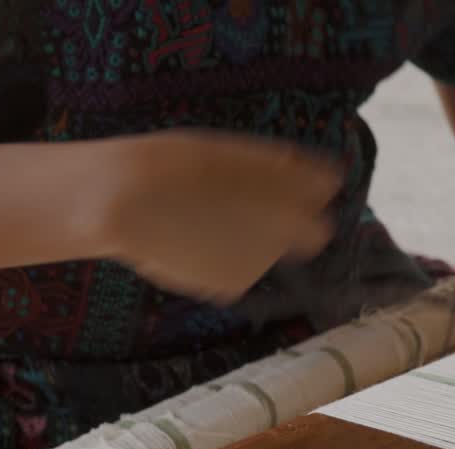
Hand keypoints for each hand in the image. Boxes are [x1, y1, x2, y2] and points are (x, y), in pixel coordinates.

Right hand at [78, 130, 343, 304]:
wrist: (128, 200)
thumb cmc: (174, 164)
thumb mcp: (234, 155)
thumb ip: (280, 172)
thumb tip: (322, 181)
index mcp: (296, 189)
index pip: (326, 189)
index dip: (308, 189)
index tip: (291, 184)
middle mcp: (290, 230)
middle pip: (312, 233)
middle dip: (295, 226)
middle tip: (252, 209)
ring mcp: (263, 262)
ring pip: (267, 252)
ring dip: (249, 241)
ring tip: (201, 219)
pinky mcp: (234, 286)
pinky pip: (236, 271)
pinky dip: (221, 260)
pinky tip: (189, 241)